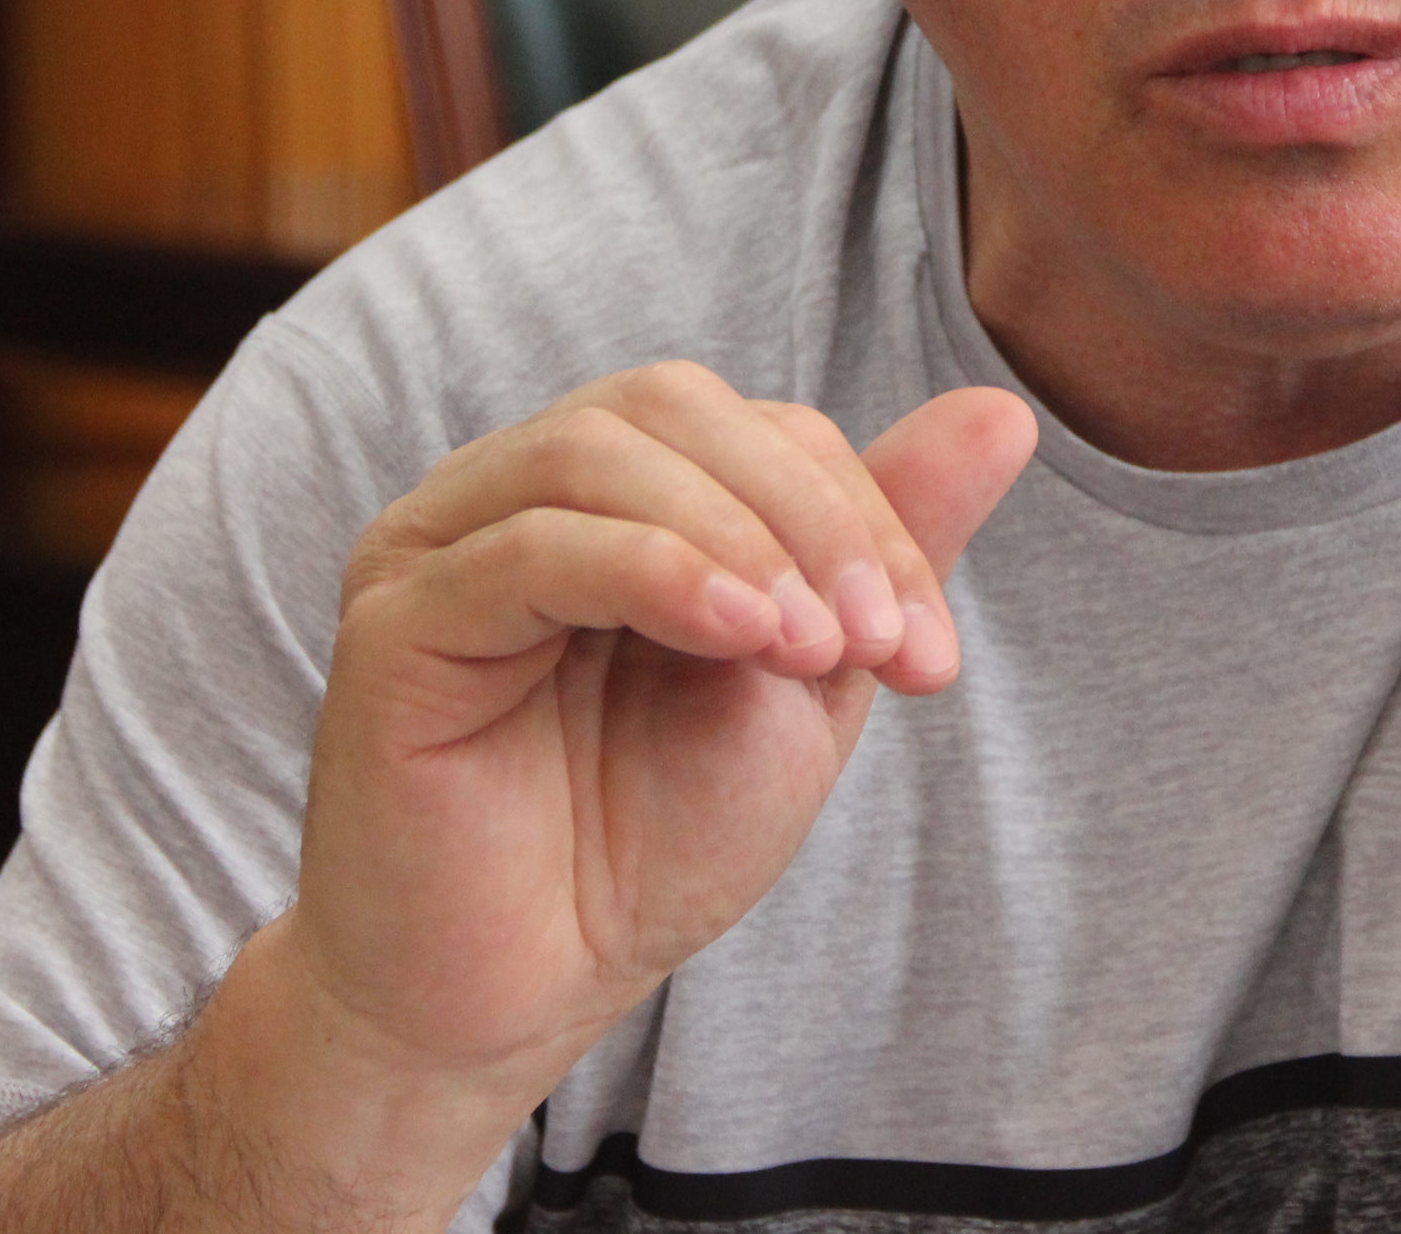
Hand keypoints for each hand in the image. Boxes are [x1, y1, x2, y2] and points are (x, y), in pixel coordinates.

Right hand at [286, 366, 1034, 1110]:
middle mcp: (511, 493)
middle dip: (805, 509)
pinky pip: (528, 547)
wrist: (517, 995)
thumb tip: (1004, 411)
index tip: (926, 652)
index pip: (748, 424)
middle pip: (672, 405)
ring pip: (597, 451)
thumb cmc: (642, 841)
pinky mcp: (396, 620)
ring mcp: (439, 544)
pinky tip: (738, 636)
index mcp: (608, 495)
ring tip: (806, 647)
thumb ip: (883, 546)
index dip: (857, 509)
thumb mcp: (804, 684)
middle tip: (871, 640)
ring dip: (737, 535)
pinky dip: (656, 568)